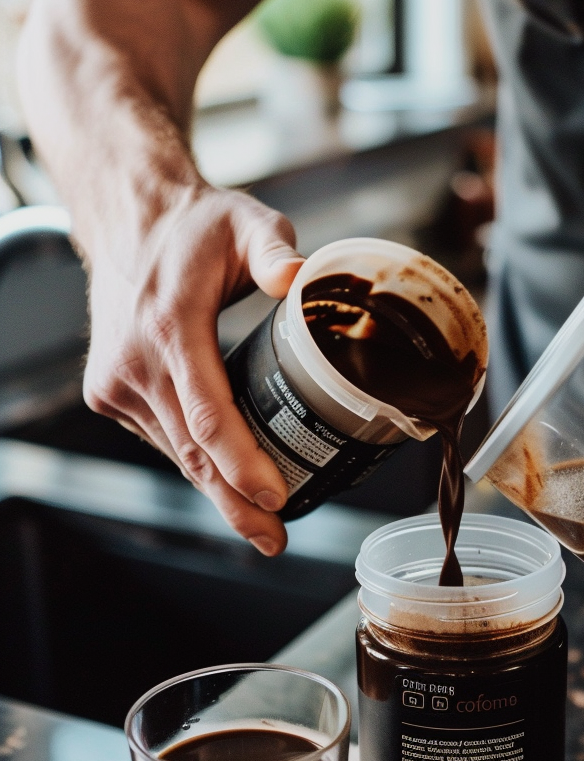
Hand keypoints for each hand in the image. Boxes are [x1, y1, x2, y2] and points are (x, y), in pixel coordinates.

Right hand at [82, 182, 302, 554]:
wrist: (129, 222)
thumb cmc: (194, 228)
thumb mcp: (246, 223)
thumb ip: (275, 249)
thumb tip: (299, 277)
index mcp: (170, 328)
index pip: (208, 414)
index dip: (242, 463)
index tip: (275, 498)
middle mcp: (135, 362)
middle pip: (192, 450)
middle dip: (235, 502)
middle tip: (274, 538)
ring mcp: (116, 382)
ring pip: (175, 452)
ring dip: (216, 488)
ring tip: (260, 521)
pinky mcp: (108, 393)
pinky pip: (161, 438)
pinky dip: (193, 459)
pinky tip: (225, 479)